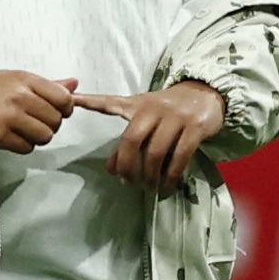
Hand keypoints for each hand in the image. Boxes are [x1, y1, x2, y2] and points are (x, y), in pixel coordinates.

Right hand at [0, 65, 83, 151]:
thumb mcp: (17, 79)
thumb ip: (47, 85)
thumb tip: (75, 84)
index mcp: (26, 80)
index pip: (64, 99)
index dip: (66, 109)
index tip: (58, 112)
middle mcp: (19, 98)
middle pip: (55, 120)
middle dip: (51, 125)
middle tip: (37, 122)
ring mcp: (8, 118)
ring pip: (44, 136)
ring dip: (38, 137)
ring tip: (25, 130)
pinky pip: (26, 148)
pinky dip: (23, 145)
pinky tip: (12, 137)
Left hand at [80, 81, 228, 191]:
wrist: (206, 92)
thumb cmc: (170, 109)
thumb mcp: (146, 118)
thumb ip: (127, 142)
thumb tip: (111, 170)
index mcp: (137, 104)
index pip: (109, 102)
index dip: (89, 101)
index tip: (72, 101)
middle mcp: (154, 108)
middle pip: (132, 139)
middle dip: (127, 165)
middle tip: (128, 182)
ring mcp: (176, 117)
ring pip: (156, 151)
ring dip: (150, 175)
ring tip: (148, 187)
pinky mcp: (195, 127)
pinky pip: (180, 156)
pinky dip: (171, 176)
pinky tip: (167, 186)